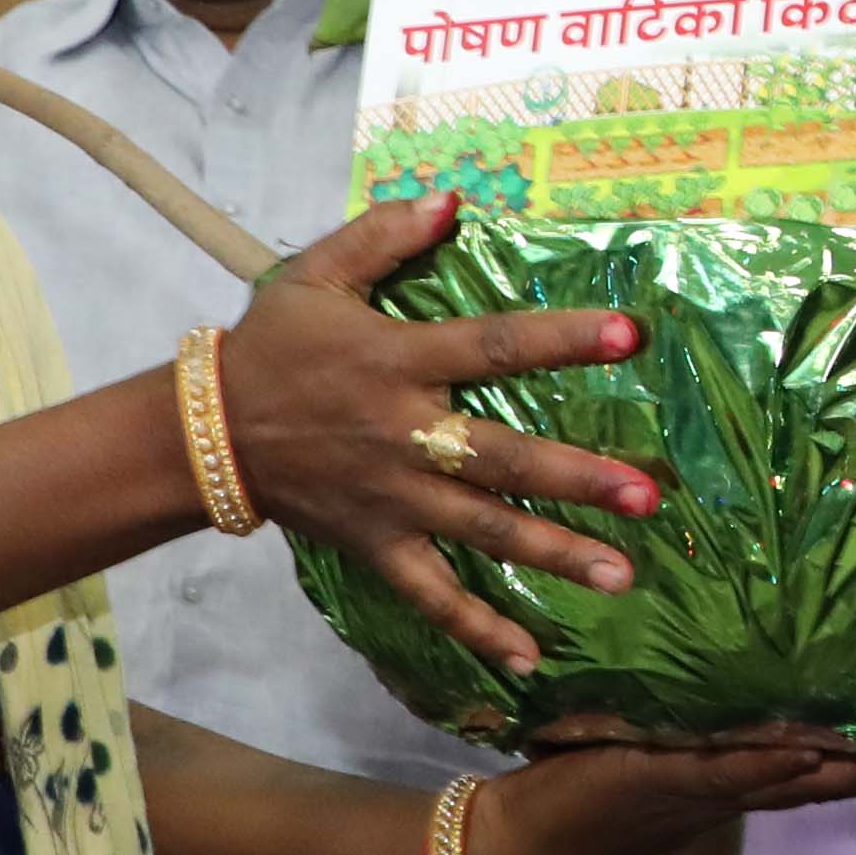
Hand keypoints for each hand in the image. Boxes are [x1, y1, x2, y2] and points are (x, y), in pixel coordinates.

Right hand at [222, 197, 666, 674]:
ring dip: (554, 555)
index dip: (562, 339)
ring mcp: (394, 498)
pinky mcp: (377, 545)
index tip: (631, 335)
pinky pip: (431, 596)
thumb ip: (384, 234)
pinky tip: (532, 655)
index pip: (494, 347)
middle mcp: (405, 436)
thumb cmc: (274, 346)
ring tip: (623, 574)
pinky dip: (477, 629)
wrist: (207, 432)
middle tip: (648, 494)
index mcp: (399, 362)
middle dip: (577, 478)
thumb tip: (453, 199)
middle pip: (503, 459)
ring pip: (483, 532)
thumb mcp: (317, 274)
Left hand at [482, 733, 855, 854]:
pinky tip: (805, 752)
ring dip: (853, 769)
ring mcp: (700, 787)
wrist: (523, 836)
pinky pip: (723, 769)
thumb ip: (693, 722)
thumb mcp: (650, 745)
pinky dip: (765, 764)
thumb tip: (730, 665)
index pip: (818, 772)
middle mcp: (729, 789)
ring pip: (792, 778)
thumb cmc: (579, 788)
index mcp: (732, 782)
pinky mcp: (659, 778)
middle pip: (826, 781)